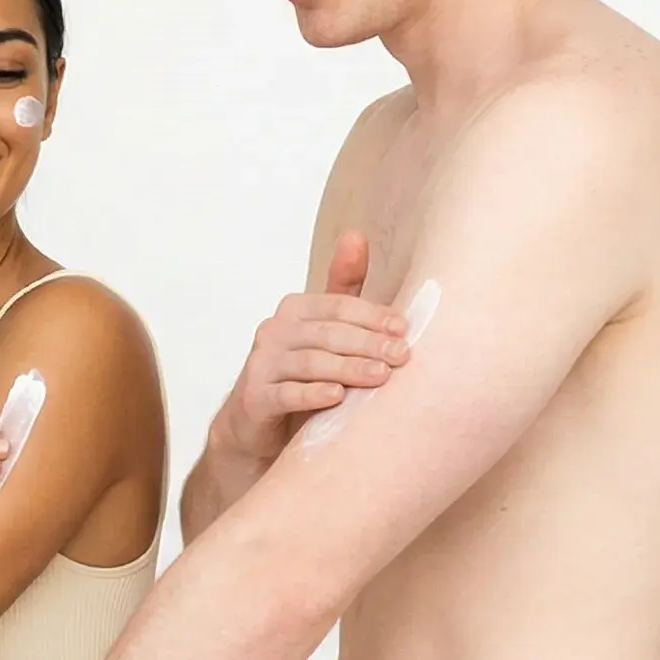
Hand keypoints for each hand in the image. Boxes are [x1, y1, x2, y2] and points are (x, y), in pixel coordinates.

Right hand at [214, 230, 411, 461]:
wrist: (255, 424)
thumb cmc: (299, 374)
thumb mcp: (323, 331)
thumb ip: (342, 289)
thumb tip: (356, 234)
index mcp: (294, 310)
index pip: (338, 305)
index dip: (372, 315)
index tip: (404, 328)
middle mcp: (274, 331)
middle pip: (327, 333)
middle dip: (368, 342)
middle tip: (402, 355)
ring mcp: (261, 365)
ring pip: (309, 362)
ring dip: (347, 368)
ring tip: (381, 376)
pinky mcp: (254, 398)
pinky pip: (285, 394)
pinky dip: (312, 395)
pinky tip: (337, 397)